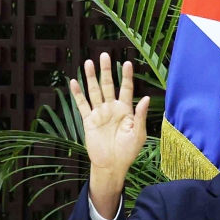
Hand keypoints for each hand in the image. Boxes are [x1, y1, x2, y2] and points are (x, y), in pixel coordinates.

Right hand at [69, 53, 149, 218]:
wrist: (112, 165)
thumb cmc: (128, 151)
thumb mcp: (138, 133)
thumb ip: (140, 115)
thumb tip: (145, 97)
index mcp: (126, 110)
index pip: (126, 89)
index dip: (126, 76)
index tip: (127, 62)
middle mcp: (112, 108)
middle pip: (108, 85)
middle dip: (106, 70)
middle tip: (104, 55)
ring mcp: (99, 113)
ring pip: (94, 91)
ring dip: (91, 77)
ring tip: (88, 62)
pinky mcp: (89, 120)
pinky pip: (82, 105)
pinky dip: (78, 94)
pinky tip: (74, 82)